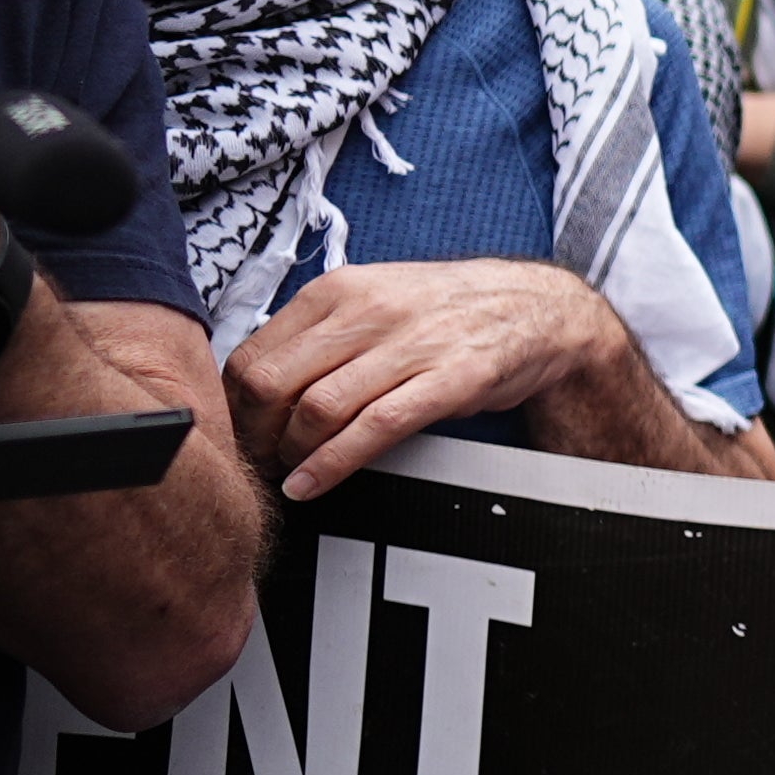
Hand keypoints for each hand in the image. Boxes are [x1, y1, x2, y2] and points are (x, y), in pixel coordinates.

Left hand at [230, 260, 644, 496]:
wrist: (540, 308)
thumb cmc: (451, 311)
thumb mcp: (375, 298)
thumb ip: (319, 331)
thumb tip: (256, 380)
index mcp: (339, 289)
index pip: (252, 353)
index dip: (234, 406)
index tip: (239, 434)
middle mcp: (370, 311)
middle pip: (271, 383)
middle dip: (253, 435)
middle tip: (258, 461)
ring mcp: (411, 345)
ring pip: (316, 409)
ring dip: (289, 455)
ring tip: (288, 474)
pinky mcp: (450, 380)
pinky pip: (373, 429)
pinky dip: (332, 465)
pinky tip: (313, 485)